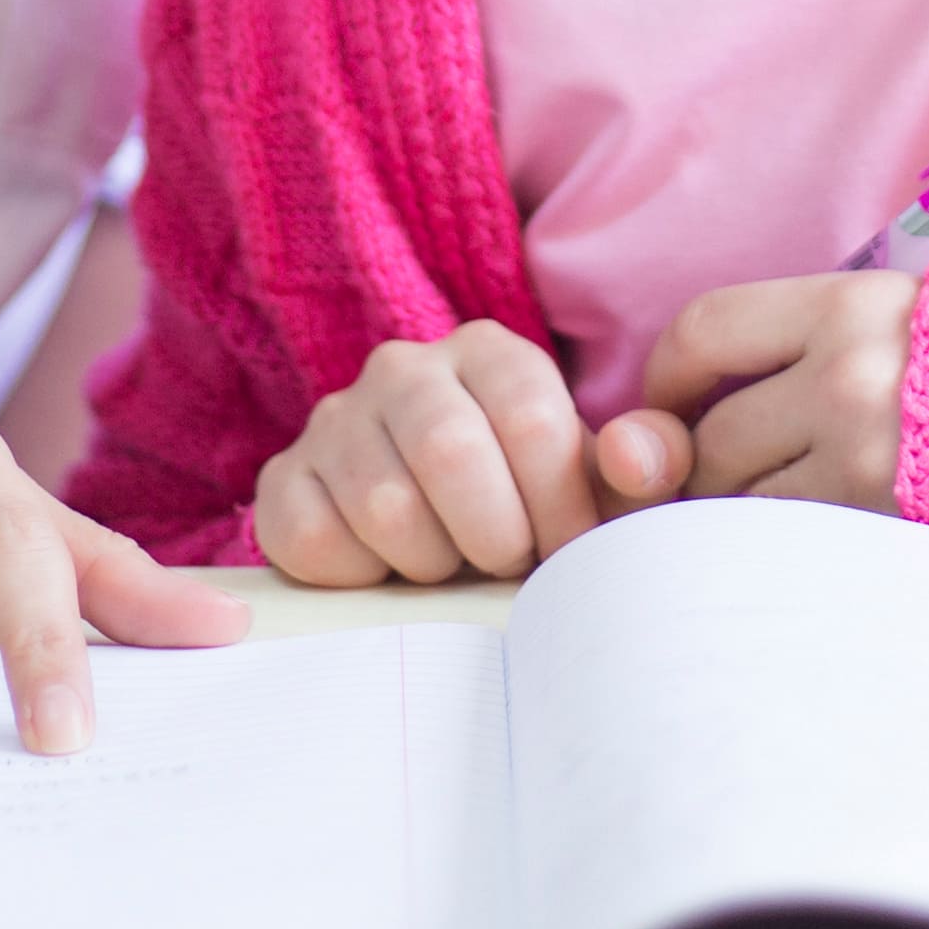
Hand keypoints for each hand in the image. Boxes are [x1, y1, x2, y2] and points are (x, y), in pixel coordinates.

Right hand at [254, 320, 683, 586]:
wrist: (441, 543)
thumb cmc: (534, 510)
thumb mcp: (601, 488)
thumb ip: (645, 467)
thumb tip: (636, 458)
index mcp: (490, 352)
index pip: (531, 420)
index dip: (556, 507)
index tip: (563, 549)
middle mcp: (404, 367)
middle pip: (449, 453)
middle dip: (492, 536)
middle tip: (504, 562)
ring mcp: (334, 419)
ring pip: (383, 505)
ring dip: (430, 563)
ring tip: (449, 562)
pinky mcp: (283, 477)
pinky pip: (313, 538)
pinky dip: (360, 576)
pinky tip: (387, 568)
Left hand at [640, 272, 922, 514]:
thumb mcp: (883, 321)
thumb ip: (784, 345)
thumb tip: (649, 422)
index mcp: (846, 307)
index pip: (702, 332)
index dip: (666, 376)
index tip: (670, 404)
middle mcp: (848, 378)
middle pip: (712, 435)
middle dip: (704, 464)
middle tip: (731, 474)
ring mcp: (863, 458)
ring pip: (739, 499)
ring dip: (739, 509)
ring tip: (779, 501)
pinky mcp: (877, 523)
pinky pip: (785, 542)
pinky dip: (780, 545)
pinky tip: (809, 535)